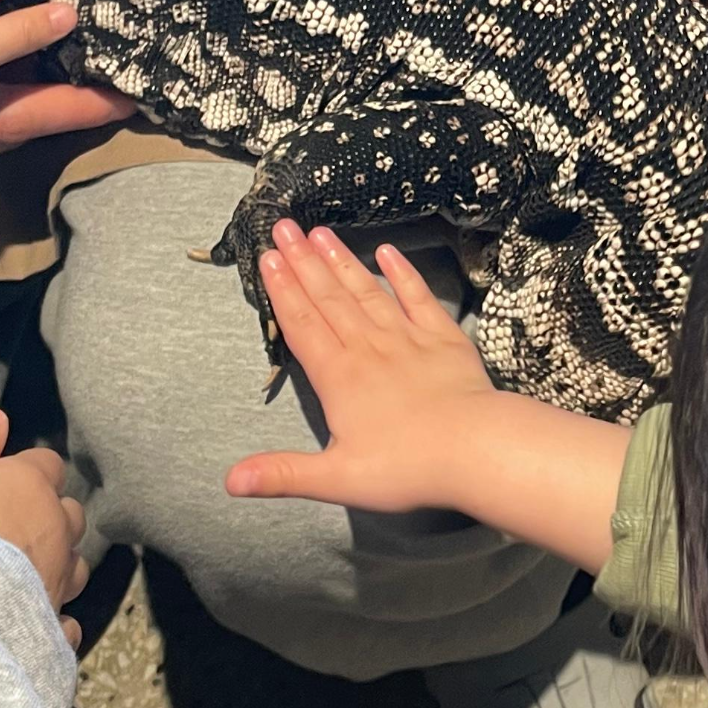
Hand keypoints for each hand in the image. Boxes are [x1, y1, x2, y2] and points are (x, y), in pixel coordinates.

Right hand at [0, 408, 89, 643]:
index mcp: (29, 487)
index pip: (47, 465)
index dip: (27, 472)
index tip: (0, 483)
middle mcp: (55, 531)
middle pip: (69, 514)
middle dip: (48, 516)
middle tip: (6, 528)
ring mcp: (58, 580)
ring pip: (76, 565)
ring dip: (56, 564)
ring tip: (17, 574)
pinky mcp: (52, 625)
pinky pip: (67, 621)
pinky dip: (56, 618)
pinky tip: (34, 621)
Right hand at [224, 222, 495, 512]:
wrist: (476, 450)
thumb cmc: (408, 467)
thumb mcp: (338, 478)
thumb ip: (283, 474)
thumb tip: (231, 480)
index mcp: (339, 378)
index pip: (302, 325)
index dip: (282, 291)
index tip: (267, 258)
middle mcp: (369, 349)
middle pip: (329, 299)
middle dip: (304, 262)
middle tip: (284, 227)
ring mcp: (408, 339)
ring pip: (367, 292)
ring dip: (341, 262)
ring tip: (320, 233)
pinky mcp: (445, 339)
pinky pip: (418, 298)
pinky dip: (403, 274)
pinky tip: (387, 252)